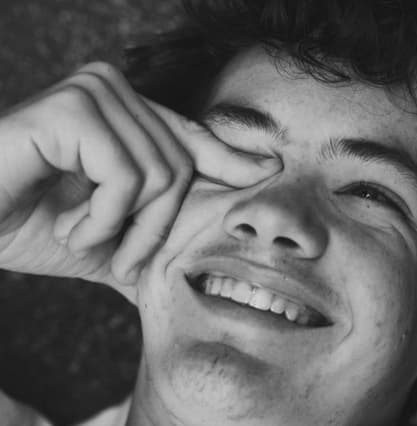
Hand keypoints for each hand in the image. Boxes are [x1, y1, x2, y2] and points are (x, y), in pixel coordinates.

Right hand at [0, 62, 279, 297]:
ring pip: (159, 175)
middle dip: (155, 229)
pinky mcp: (70, 108)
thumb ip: (154, 239)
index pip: (194, 139)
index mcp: (126, 115)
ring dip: (122, 229)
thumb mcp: (110, 237)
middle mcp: (113, 91)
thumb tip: (203, 261)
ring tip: (82, 236)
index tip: (273, 168)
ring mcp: (93, 93)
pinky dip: (101, 219)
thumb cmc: (30, 225)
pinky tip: (67, 226)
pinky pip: (124, 176)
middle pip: (181, 169)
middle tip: (118, 255)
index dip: (232, 159)